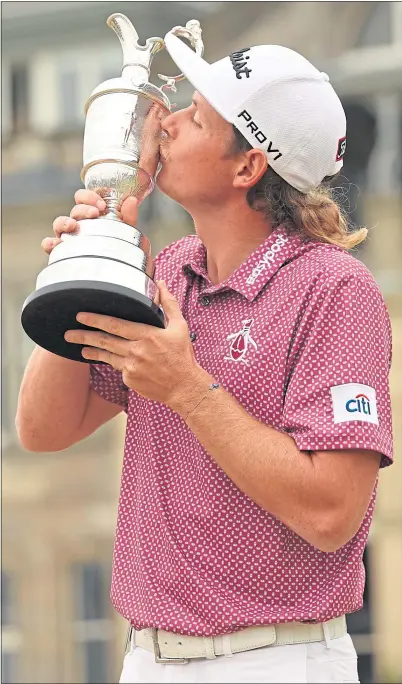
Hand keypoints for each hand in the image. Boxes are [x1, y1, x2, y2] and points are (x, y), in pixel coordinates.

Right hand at [41, 189, 138, 254]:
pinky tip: (54, 243)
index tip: (101, 204)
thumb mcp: (126, 233)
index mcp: (91, 215)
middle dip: (83, 209)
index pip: (83, 198)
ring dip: (64, 221)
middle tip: (94, 214)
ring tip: (72, 226)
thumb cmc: (120, 251)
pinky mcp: (62, 254)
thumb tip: (131, 200)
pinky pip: (50, 246)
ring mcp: (69, 238)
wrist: (118, 276)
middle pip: (74, 210)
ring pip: (59, 224)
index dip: (90, 197)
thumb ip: (128, 216)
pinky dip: (49, 242)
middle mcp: (78, 224)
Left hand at [63, 281, 209, 412]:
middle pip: (104, 340)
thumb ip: (168, 304)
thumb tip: (162, 283)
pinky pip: (117, 367)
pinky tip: (106, 359)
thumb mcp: (179, 326)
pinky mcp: (129, 379)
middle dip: (84, 335)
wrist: (184, 387)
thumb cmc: (182, 355)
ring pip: (106, 355)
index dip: (96, 320)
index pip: (115, 325)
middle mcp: (136, 351)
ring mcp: (131, 367)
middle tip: (69, 332)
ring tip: (79, 347)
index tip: (81, 316)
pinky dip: (112, 362)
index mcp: (147, 335)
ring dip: (91, 350)